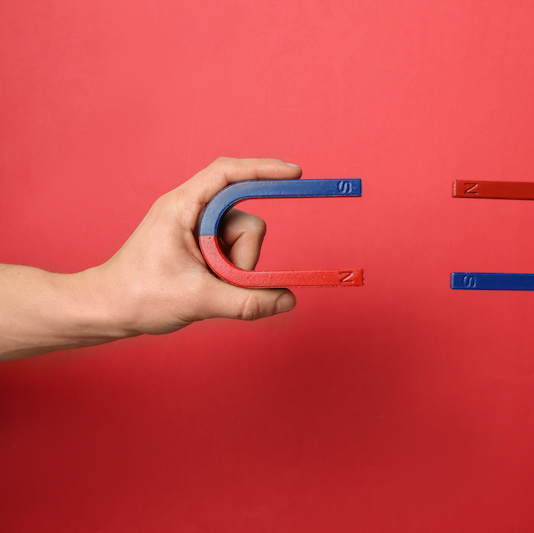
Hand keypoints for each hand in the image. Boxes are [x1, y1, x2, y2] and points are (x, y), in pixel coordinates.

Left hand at [88, 157, 300, 335]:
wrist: (108, 310)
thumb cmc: (139, 296)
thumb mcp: (198, 301)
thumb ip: (248, 301)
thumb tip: (287, 301)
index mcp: (182, 207)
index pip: (229, 174)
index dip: (264, 169)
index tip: (295, 173)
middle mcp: (191, 210)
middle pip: (246, 220)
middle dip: (243, 256)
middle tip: (217, 281)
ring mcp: (197, 228)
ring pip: (243, 241)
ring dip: (236, 268)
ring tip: (206, 286)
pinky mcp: (201, 244)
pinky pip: (234, 252)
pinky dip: (232, 271)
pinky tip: (210, 284)